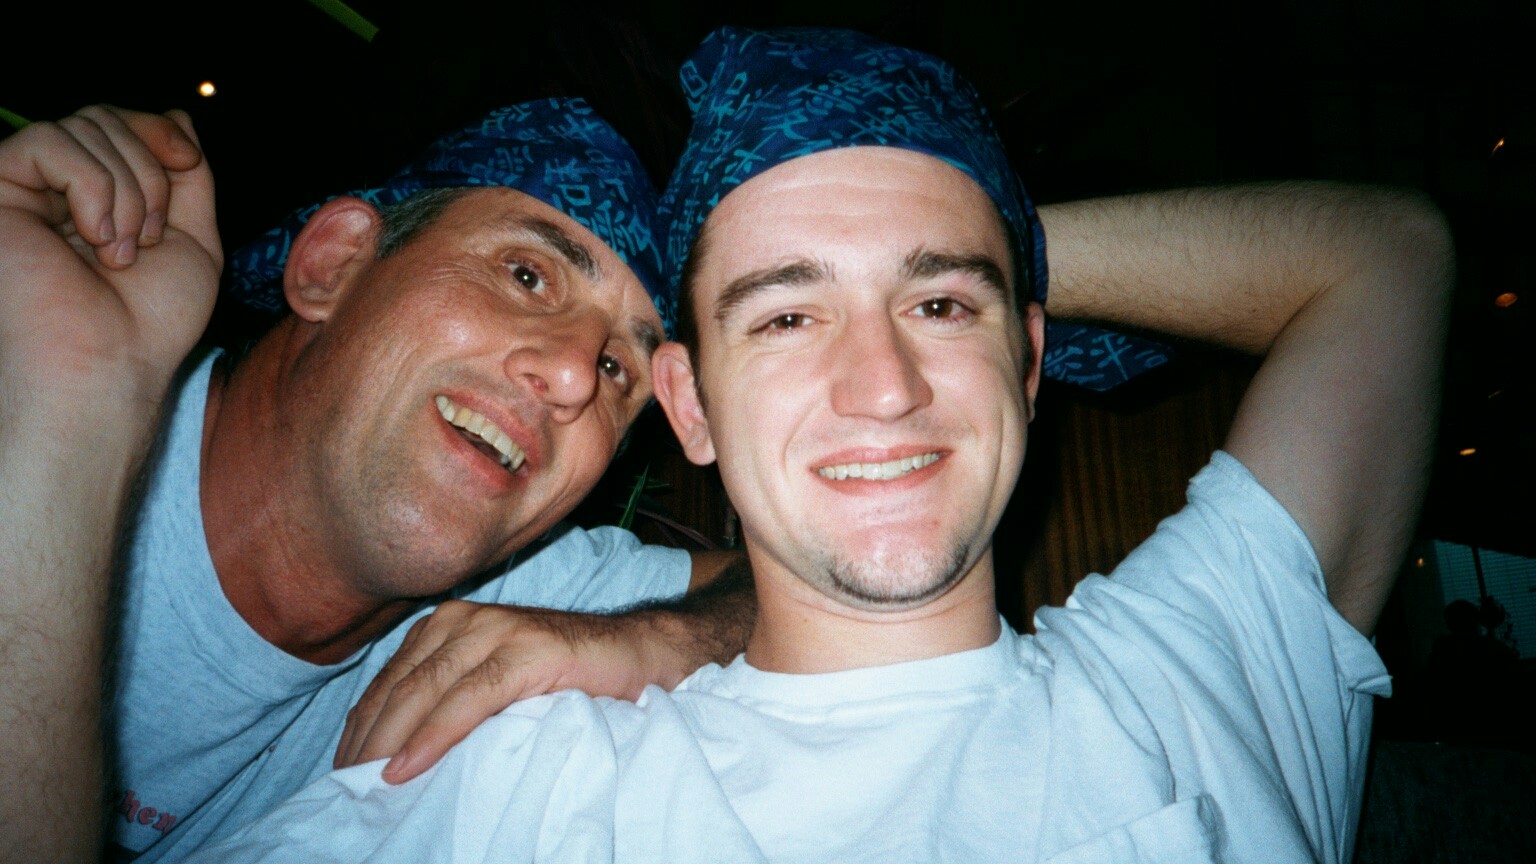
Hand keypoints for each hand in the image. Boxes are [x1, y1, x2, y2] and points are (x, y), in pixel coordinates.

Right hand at [0, 105, 219, 406]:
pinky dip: (90, 187)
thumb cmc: (150, 319)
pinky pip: (48, 142)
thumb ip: (186, 176)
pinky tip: (94, 239)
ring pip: (81, 128)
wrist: (111, 362)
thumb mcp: (191, 238)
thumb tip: (179, 116)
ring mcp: (21, 190)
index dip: (159, 132)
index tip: (188, 163)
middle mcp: (53, 189)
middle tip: (149, 238)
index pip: (121, 123)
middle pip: (104, 118)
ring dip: (127, 191)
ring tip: (121, 253)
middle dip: (149, 172)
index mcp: (97, 197)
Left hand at [336, 600, 660, 783]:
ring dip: (389, 743)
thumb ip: (450, 696)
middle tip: (343, 790)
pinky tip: (407, 766)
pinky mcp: (528, 651)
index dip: (359, 729)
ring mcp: (497, 630)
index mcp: (447, 625)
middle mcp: (464, 619)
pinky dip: (433, 735)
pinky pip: (467, 698)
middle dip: (367, 742)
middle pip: (398, 688)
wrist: (639, 655)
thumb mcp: (493, 682)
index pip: (387, 683)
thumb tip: (396, 751)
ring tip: (366, 785)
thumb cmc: (564, 678)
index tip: (340, 774)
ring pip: (423, 690)